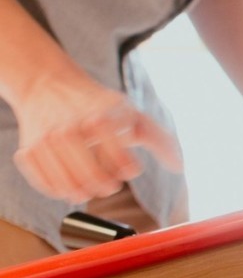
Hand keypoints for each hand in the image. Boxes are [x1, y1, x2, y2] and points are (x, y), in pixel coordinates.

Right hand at [12, 73, 182, 203]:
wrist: (49, 85)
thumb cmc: (99, 106)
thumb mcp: (133, 115)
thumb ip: (160, 140)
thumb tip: (179, 167)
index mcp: (101, 119)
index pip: (121, 163)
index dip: (128, 171)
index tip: (129, 168)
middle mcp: (70, 129)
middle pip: (94, 179)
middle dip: (107, 187)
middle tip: (110, 183)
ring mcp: (46, 141)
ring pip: (69, 187)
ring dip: (85, 192)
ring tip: (91, 186)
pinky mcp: (27, 150)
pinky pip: (45, 185)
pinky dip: (59, 191)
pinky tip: (69, 185)